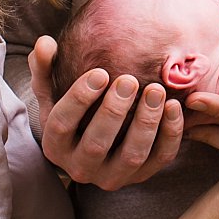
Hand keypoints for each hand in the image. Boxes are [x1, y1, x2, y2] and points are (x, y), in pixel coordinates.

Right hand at [27, 36, 182, 188]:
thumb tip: (44, 42)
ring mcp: (112, 176)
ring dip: (145, 123)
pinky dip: (170, 134)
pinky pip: (159, 159)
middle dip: (114, 111)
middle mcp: (80, 168)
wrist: (93, 143)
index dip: (80, 99)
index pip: (62, 124)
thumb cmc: (71, 110)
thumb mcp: (53, 91)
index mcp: (55, 145)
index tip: (99, 72)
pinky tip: (174, 106)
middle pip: (96, 144)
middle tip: (129, 80)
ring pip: (131, 155)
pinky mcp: (141, 176)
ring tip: (156, 91)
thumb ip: (46, 67)